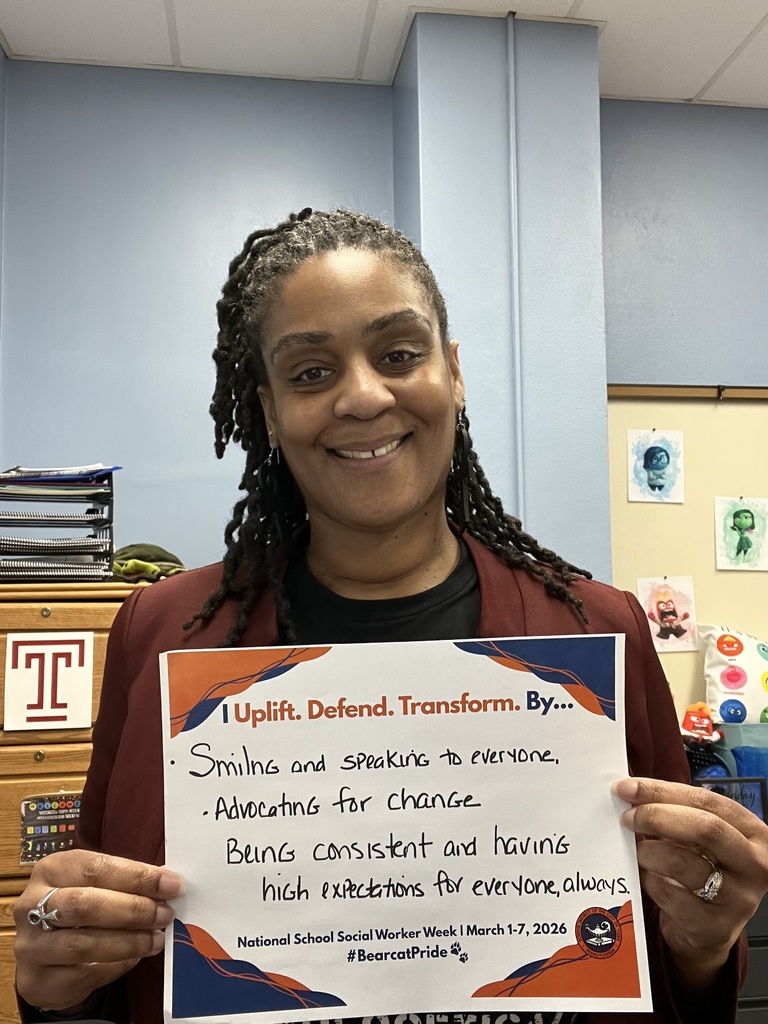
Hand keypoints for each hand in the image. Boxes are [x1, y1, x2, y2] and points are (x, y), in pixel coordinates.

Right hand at [14, 849, 182, 1012]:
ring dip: (129, 941)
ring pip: (83, 943)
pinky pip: (84, 974)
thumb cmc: (76, 909)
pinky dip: (116, 965)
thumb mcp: (94, 885)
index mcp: (51, 870)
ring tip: (155, 938)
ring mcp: (31, 945)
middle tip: (164, 914)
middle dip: (133, 910)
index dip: (137, 876)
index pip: (95, 868)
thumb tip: (166, 883)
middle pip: (86, 904)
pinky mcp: (36, 980)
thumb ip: (124, 882)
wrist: (44, 955)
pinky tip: (134, 957)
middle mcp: (32, 906)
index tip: (170, 884)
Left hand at [614, 776, 767, 989]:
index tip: (627, 788)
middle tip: (627, 817)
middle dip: (657, 816)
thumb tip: (630, 792)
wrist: (708, 930)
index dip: (663, 791)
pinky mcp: (714, 927)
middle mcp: (754, 865)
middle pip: (705, 828)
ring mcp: (738, 899)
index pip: (708, 801)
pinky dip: (648, 880)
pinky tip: (646, 876)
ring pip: (683, 863)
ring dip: (649, 852)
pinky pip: (669, 893)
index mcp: (753, 833)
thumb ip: (674, 812)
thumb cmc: (703, 871)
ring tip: (638, 851)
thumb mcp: (699, 839)